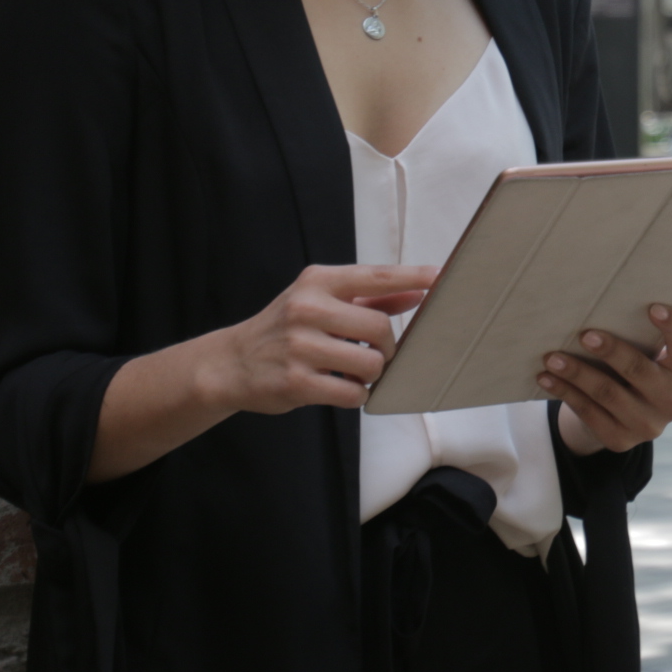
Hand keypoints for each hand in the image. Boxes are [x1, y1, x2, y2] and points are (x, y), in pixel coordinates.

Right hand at [211, 263, 437, 414]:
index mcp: (317, 282)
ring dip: (372, 374)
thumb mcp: (319, 301)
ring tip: (355, 372)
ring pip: (370, 364)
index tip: (440, 277)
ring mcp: (300, 346)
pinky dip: (356, 395)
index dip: (412, 277)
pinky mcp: (296, 382)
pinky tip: (341, 388)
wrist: (230, 363)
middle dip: (388, 347)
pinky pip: (352, 394)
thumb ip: (369, 298)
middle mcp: (307, 308)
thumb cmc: (284, 329)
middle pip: (379, 328)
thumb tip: (417, 293)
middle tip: (379, 353)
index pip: (375, 276)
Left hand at [541, 304, 671, 455]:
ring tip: (553, 357)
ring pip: (607, 393)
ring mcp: (649, 425)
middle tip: (585, 334)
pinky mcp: (621, 440)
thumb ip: (643, 335)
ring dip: (577, 373)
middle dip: (611, 351)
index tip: (653, 307)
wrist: (627, 416)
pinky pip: (589, 413)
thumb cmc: (639, 365)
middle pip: (639, 370)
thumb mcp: (650, 353)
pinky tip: (547, 378)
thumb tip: (604, 303)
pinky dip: (565, 393)